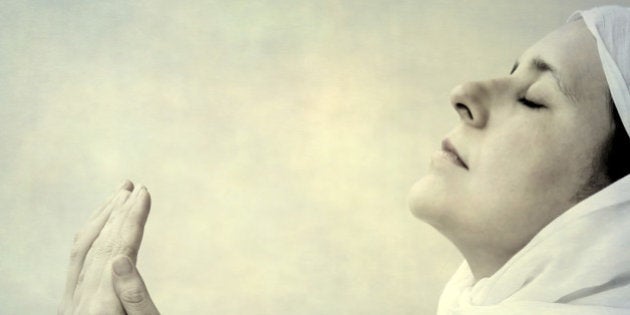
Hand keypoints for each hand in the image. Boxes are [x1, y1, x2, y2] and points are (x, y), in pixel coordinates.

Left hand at [59, 181, 159, 314]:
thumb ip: (133, 296)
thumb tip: (121, 259)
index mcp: (101, 306)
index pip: (118, 249)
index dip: (133, 217)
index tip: (144, 192)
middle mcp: (80, 302)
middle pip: (100, 244)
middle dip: (120, 211)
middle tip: (136, 186)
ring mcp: (72, 304)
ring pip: (84, 251)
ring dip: (103, 219)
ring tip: (119, 196)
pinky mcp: (72, 306)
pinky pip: (78, 263)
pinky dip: (92, 237)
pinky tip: (102, 227)